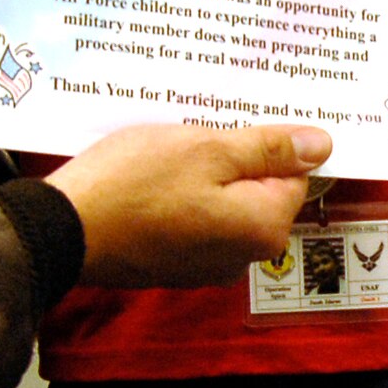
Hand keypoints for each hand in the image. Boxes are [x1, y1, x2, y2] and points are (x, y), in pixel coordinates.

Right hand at [46, 121, 331, 288]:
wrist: (65, 231)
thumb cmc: (133, 184)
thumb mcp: (204, 148)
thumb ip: (267, 149)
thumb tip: (322, 144)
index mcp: (263, 226)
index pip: (293, 173)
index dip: (262, 142)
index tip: (229, 121)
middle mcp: (243, 256)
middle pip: (256, 191)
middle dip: (231, 158)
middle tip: (193, 129)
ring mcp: (205, 266)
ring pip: (222, 205)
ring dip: (202, 176)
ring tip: (165, 150)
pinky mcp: (172, 265)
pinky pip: (192, 221)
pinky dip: (178, 198)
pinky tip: (148, 178)